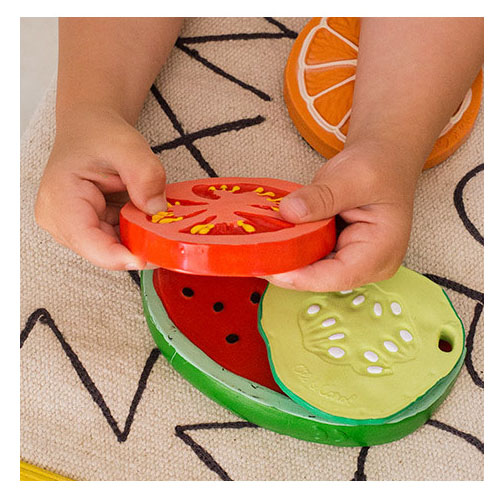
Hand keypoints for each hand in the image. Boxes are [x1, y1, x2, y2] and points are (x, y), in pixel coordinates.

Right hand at [35, 105, 166, 269]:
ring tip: (159, 222)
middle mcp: (60, 221)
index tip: (149, 258)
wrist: (90, 129)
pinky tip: (148, 220)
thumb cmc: (99, 135)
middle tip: (168, 239)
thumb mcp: (127, 145)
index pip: (87, 242)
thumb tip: (157, 209)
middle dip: (136, 247)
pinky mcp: (88, 230)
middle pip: (102, 251)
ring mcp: (73, 228)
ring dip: (138, 240)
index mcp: (60, 199)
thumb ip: (145, 174)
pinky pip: (117, 242)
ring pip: (113, 250)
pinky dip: (136, 234)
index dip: (119, 256)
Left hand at [266, 143, 419, 290]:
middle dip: (289, 267)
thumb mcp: (351, 176)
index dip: (302, 277)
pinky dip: (291, 247)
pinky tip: (273, 237)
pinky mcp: (337, 253)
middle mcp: (368, 264)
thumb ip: (322, 196)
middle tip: (256, 254)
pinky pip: (310, 257)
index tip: (272, 269)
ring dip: (287, 257)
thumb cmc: (378, 167)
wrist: (382, 159)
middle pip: (321, 277)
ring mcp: (352, 261)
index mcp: (381, 251)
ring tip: (260, 244)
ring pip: (311, 270)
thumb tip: (289, 212)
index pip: (337, 276)